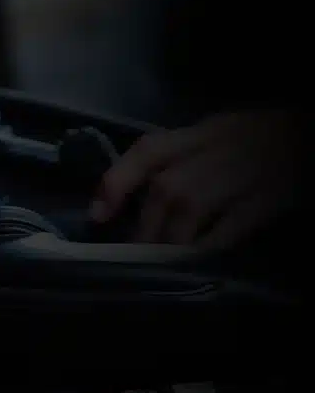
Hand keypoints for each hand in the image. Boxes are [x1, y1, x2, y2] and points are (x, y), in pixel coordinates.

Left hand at [89, 110, 306, 249]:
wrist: (305, 138)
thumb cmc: (256, 138)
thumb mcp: (215, 133)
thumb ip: (180, 155)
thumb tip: (134, 190)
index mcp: (199, 132)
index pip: (148, 151)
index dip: (117, 181)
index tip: (97, 215)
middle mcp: (216, 150)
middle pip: (167, 187)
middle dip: (144, 224)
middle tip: (131, 251)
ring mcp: (243, 176)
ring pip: (192, 207)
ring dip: (169, 238)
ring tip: (157, 259)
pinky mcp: (267, 202)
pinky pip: (230, 228)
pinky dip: (207, 245)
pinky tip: (194, 259)